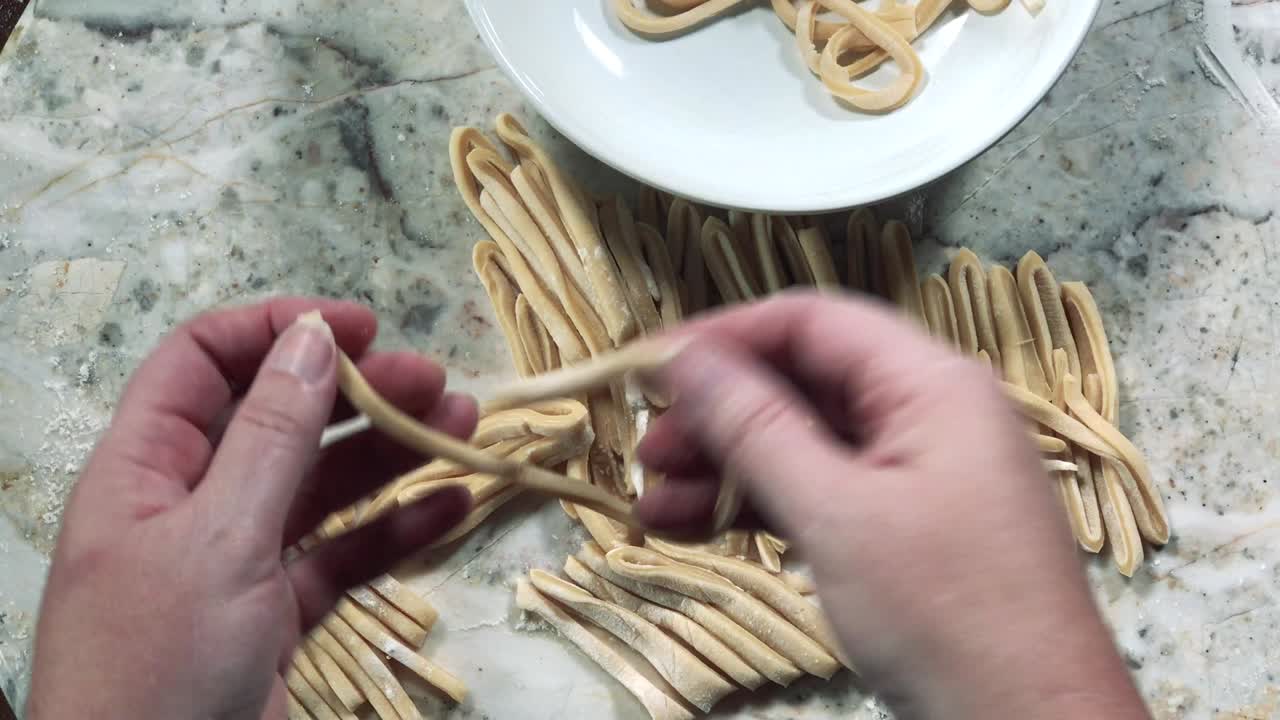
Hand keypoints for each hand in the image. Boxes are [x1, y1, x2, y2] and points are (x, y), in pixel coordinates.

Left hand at [27, 298, 476, 719]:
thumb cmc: (160, 665)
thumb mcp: (218, 540)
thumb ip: (271, 437)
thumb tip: (311, 334)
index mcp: (144, 469)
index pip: (202, 362)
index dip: (278, 329)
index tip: (362, 326)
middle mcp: (189, 503)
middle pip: (278, 419)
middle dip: (356, 393)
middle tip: (436, 380)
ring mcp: (236, 561)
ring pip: (320, 485)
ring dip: (390, 454)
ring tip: (466, 425)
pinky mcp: (275, 614)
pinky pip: (341, 555)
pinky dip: (393, 529)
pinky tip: (453, 506)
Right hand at [635, 292, 1148, 719]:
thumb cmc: (946, 613)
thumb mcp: (837, 514)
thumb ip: (756, 428)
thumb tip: (685, 358)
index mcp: (931, 384)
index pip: (813, 323)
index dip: (725, 336)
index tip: (651, 366)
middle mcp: (926, 414)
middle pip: (803, 384)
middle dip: (718, 414)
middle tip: (648, 450)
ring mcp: (916, 474)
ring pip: (803, 443)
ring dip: (727, 468)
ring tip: (654, 505)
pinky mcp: (903, 528)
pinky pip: (819, 492)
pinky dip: (760, 506)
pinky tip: (695, 527)